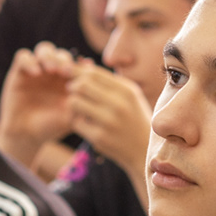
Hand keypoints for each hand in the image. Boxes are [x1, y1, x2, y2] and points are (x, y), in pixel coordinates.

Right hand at [0, 44, 78, 170]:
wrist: (26, 135)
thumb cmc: (51, 127)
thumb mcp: (71, 117)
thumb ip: (83, 103)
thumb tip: (94, 86)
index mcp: (68, 80)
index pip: (76, 63)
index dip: (80, 66)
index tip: (82, 74)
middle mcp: (52, 72)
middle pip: (61, 53)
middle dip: (64, 60)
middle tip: (66, 71)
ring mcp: (36, 70)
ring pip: (44, 49)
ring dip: (49, 56)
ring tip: (51, 69)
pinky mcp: (19, 72)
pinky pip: (23, 56)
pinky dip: (30, 60)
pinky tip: (35, 73)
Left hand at [66, 62, 153, 178]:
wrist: (144, 151)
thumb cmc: (134, 118)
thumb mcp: (129, 96)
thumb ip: (108, 81)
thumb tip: (82, 64)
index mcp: (127, 90)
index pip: (93, 73)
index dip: (77, 72)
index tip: (71, 75)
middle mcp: (118, 104)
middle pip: (81, 85)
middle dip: (73, 87)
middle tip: (73, 92)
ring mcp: (108, 121)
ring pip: (74, 102)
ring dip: (72, 104)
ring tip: (79, 108)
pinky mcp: (99, 137)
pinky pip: (76, 122)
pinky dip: (76, 121)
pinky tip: (84, 123)